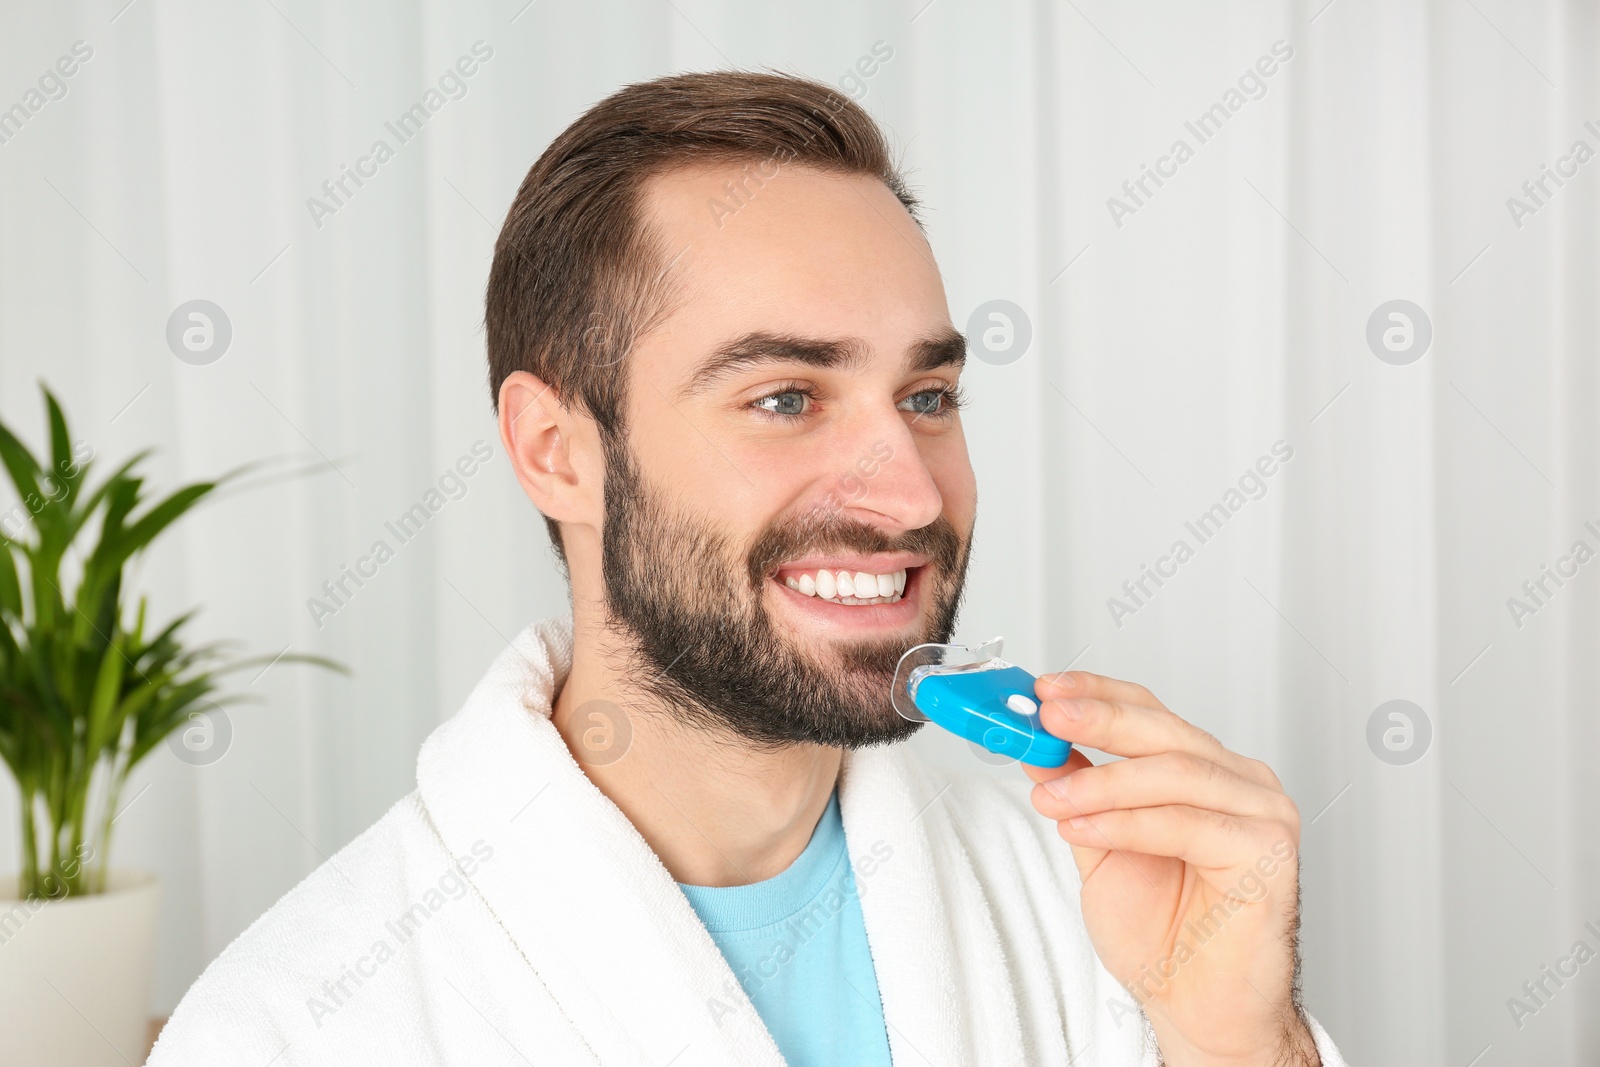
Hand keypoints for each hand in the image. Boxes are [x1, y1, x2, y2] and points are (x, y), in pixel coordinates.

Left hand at [1022, 671, 1319, 1066]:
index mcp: (1204, 770)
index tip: (1046, 688)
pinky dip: (1126, 823)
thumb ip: (1076, 791)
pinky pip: (1187, 823)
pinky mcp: (1268, 851)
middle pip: (1164, 732)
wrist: (1195, 1004)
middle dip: (1098, 719)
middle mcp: (1239, 782)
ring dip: (1101, 782)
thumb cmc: (1161, 932)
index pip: (1150, 712)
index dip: (1098, 694)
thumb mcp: (1097, 845)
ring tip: (1051, 797)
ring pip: (1173, 774)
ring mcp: (1262, 812)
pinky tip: (1082, 826)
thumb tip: (1037, 743)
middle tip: (1046, 716)